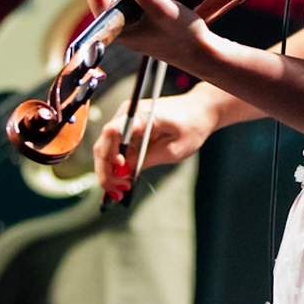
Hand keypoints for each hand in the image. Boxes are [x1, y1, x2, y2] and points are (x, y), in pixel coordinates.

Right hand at [94, 88, 220, 201]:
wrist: (199, 111)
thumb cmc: (191, 126)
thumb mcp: (172, 150)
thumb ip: (145, 160)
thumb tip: (122, 173)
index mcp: (141, 115)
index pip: (112, 132)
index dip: (110, 154)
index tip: (120, 171)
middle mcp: (128, 114)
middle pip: (104, 144)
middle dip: (106, 171)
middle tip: (117, 192)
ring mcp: (126, 120)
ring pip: (106, 148)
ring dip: (109, 171)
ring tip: (119, 191)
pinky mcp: (129, 127)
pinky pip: (115, 147)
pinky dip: (115, 165)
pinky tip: (118, 183)